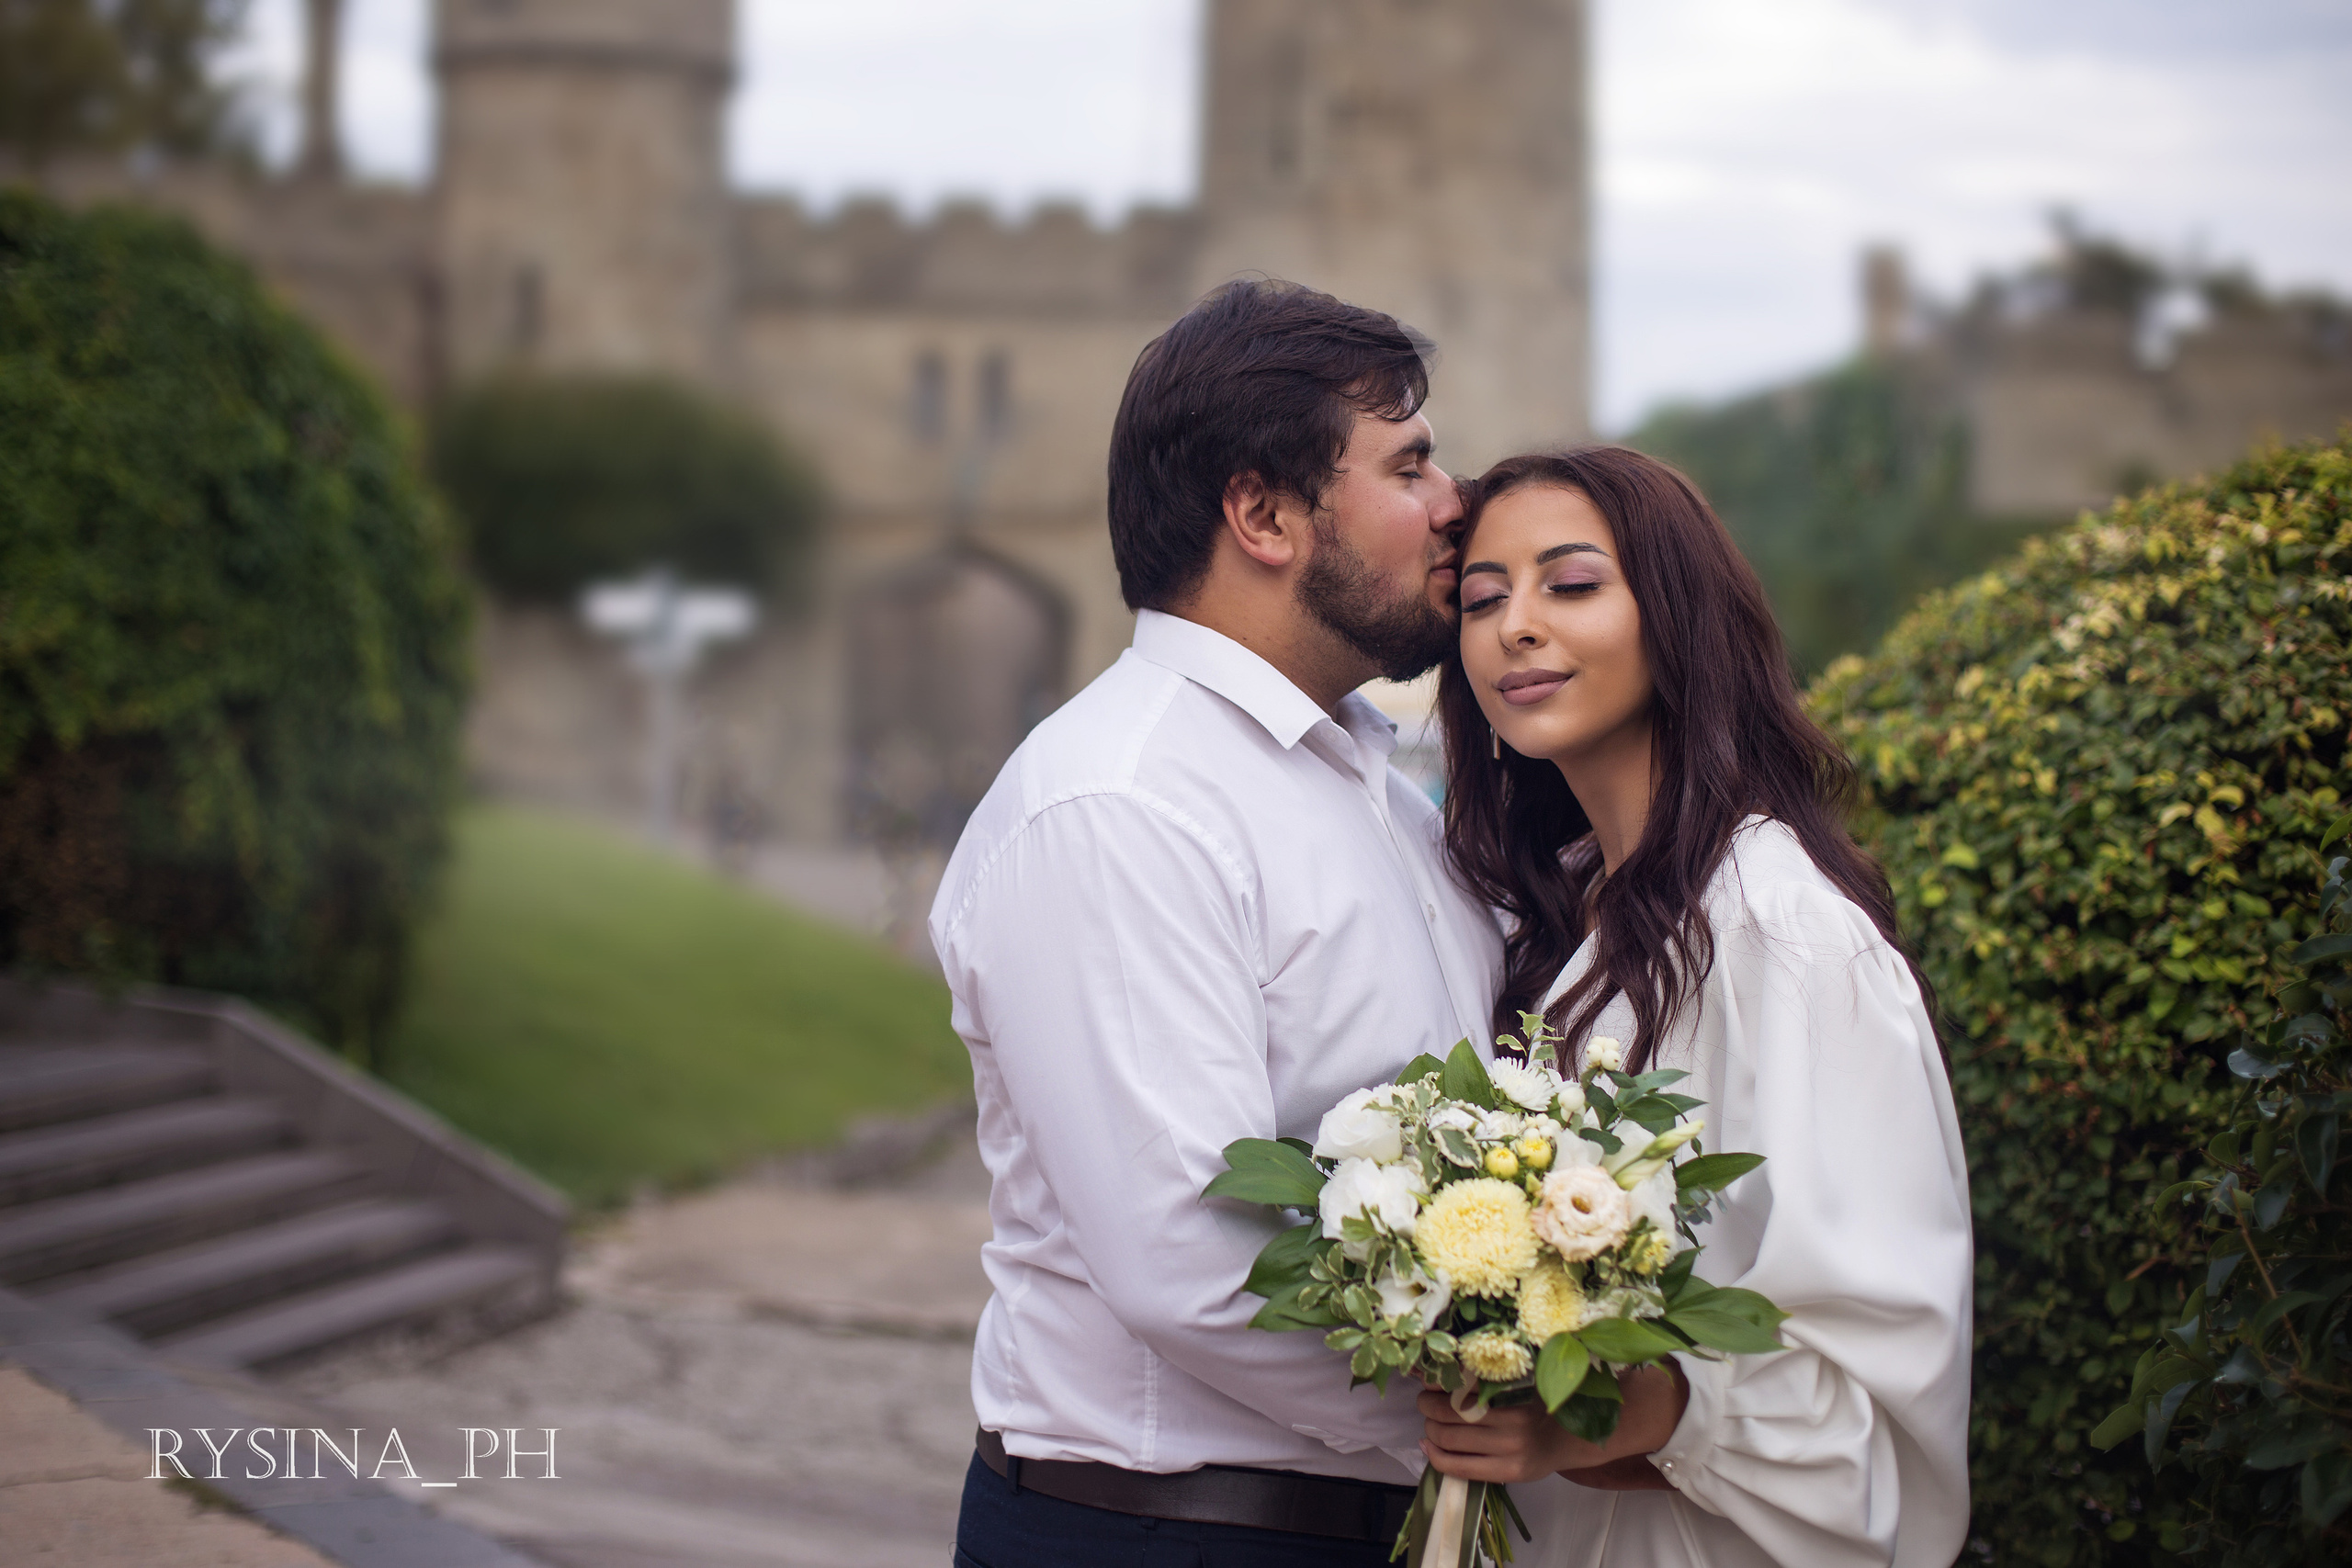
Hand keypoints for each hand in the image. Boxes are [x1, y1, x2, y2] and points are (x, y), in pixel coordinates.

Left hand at [1418, 1362, 1689, 1486]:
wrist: (1571, 1438)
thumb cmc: (1539, 1403)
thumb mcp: (1519, 1379)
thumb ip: (1487, 1375)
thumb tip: (1444, 1364)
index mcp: (1516, 1396)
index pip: (1462, 1392)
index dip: (1438, 1387)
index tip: (1429, 1380)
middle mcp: (1513, 1428)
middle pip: (1451, 1417)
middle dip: (1428, 1407)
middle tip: (1424, 1400)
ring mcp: (1510, 1454)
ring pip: (1450, 1442)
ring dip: (1430, 1430)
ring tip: (1429, 1421)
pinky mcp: (1507, 1474)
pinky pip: (1460, 1469)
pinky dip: (1436, 1457)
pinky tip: (1427, 1446)